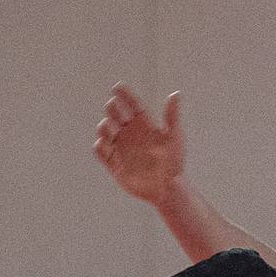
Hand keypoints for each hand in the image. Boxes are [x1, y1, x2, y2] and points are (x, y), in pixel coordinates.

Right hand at [94, 85, 185, 205]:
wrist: (168, 189)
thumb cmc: (174, 163)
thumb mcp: (175, 138)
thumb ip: (172, 116)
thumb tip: (176, 93)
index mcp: (144, 124)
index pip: (131, 104)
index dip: (124, 94)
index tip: (117, 87)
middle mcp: (130, 133)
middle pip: (115, 113)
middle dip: (112, 108)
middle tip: (113, 107)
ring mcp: (121, 147)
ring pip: (105, 130)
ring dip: (104, 126)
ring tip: (109, 127)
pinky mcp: (114, 163)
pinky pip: (101, 151)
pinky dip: (99, 146)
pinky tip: (103, 143)